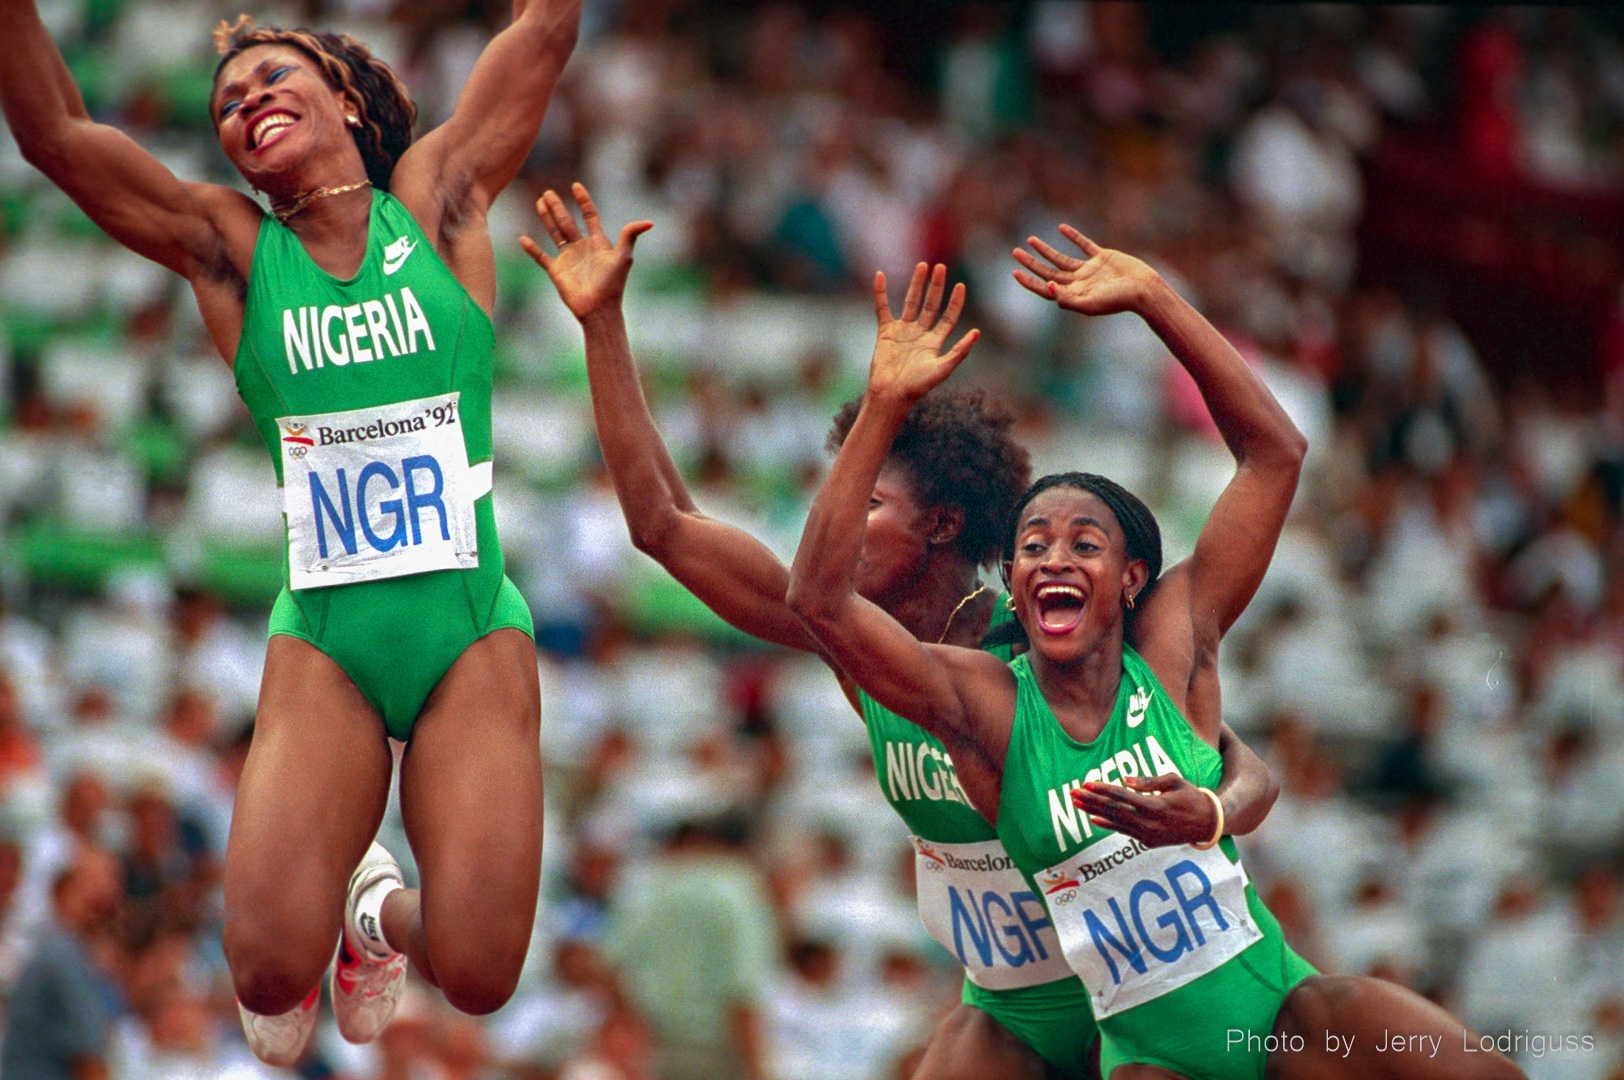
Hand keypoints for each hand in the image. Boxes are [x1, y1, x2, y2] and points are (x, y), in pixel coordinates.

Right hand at [520, 181, 652, 320]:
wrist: (598, 309)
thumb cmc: (613, 284)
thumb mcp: (623, 257)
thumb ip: (630, 237)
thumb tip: (649, 222)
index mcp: (598, 242)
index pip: (590, 216)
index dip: (584, 201)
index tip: (576, 186)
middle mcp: (582, 248)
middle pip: (568, 221)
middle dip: (558, 206)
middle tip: (548, 192)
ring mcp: (568, 258)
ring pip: (555, 233)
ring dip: (547, 218)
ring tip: (539, 202)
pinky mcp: (557, 270)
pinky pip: (541, 257)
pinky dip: (532, 249)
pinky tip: (523, 238)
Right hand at [867, 262, 978, 403]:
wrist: (891, 394)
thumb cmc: (917, 386)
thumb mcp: (942, 369)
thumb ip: (959, 351)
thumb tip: (977, 332)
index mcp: (935, 343)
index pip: (948, 317)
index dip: (955, 302)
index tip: (961, 285)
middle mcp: (920, 334)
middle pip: (931, 305)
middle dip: (936, 287)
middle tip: (941, 267)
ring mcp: (903, 332)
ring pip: (910, 302)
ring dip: (916, 284)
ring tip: (922, 266)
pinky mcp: (885, 332)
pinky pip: (882, 308)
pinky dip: (881, 293)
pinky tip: (880, 276)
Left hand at [1012, 224, 1160, 316]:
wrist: (1144, 289)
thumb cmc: (1118, 301)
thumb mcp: (1089, 304)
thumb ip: (1067, 299)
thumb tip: (1047, 287)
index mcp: (1074, 295)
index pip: (1045, 288)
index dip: (1029, 281)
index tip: (1015, 272)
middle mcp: (1079, 283)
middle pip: (1049, 272)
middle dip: (1032, 263)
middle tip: (1015, 252)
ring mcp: (1090, 270)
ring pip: (1062, 258)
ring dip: (1046, 250)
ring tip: (1030, 240)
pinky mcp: (1103, 257)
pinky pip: (1084, 245)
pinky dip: (1073, 236)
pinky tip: (1061, 228)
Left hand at [1071, 773, 1220, 848]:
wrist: (1208, 824)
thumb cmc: (1191, 797)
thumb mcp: (1174, 781)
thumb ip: (1148, 781)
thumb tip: (1124, 779)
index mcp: (1155, 805)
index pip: (1122, 796)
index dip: (1103, 789)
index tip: (1086, 783)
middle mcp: (1149, 823)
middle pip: (1113, 810)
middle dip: (1091, 800)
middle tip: (1072, 793)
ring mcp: (1148, 834)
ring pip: (1115, 821)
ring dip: (1094, 811)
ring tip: (1077, 803)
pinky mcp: (1148, 841)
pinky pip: (1123, 831)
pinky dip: (1108, 824)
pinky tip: (1094, 818)